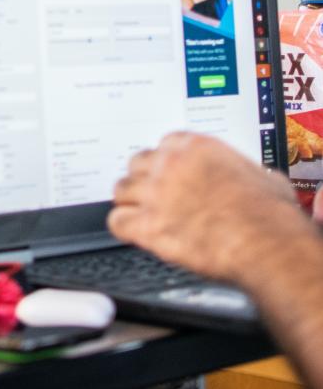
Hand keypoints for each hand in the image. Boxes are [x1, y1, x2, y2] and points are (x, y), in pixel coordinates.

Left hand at [108, 132, 301, 282]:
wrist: (267, 244)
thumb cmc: (271, 214)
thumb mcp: (263, 176)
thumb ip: (243, 170)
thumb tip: (249, 178)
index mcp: (195, 148)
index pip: (164, 144)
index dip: (166, 161)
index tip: (170, 172)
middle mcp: (170, 165)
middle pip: (137, 163)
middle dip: (144, 178)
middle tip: (153, 193)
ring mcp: (155, 194)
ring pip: (122, 189)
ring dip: (129, 201)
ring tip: (139, 212)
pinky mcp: (148, 226)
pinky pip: (117, 221)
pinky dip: (123, 227)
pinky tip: (133, 232)